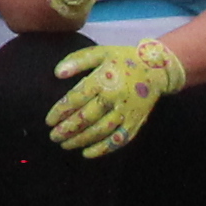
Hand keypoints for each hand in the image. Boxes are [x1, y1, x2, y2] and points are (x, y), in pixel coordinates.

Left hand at [47, 39, 189, 157]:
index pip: (76, 99)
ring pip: (100, 131)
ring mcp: (127, 112)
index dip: (60, 111)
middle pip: (86, 118)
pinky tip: (87, 153)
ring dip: (81, 140)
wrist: (156, 68)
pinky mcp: (136, 123)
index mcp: (103, 80)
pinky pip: (118, 140)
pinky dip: (103, 149)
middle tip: (53, 136)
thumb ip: (77, 60)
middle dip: (67, 129)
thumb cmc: (123, 59)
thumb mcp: (100, 52)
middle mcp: (114, 98)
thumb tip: (57, 73)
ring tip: (65, 145)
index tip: (48, 121)